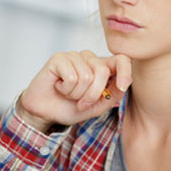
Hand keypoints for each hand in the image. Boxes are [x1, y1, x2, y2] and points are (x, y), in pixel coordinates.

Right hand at [17, 50, 131, 131]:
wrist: (45, 113)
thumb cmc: (69, 107)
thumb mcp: (97, 107)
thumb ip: (112, 96)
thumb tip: (123, 85)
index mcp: (100, 67)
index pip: (121, 59)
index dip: (125, 71)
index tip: (121, 87)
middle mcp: (88, 58)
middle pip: (102, 71)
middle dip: (92, 94)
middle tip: (81, 103)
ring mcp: (73, 56)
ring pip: (86, 76)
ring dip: (76, 94)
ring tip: (67, 93)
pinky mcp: (58, 58)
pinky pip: (71, 77)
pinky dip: (65, 89)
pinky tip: (58, 87)